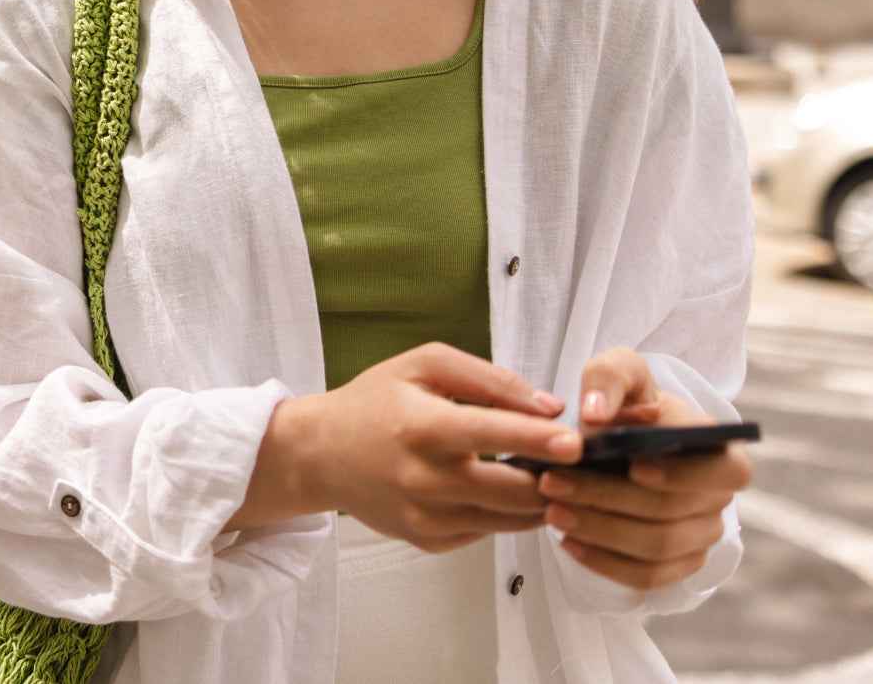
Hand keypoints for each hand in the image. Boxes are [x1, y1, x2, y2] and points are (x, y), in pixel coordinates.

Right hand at [225, 342, 581, 551]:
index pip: (489, 435)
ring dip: (540, 499)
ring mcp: (425, 516)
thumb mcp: (425, 365)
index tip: (575, 441)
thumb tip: (546, 405)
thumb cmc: (375, 401)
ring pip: (506, 520)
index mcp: (422, 427)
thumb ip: (488, 379)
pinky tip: (514, 490)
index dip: (536, 440)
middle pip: (509, 492)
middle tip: (582, 463)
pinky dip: (508, 514)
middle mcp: (423, 479)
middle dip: (554, 479)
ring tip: (558, 474)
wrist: (322, 453)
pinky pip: (487, 533)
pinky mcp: (428, 540)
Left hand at [538, 347, 752, 588]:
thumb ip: (608, 377)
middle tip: (555, 483)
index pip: (726, 472)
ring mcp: (699, 538)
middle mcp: (718, 499)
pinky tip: (568, 540)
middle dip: (609, 498)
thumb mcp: (619, 372)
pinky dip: (604, 562)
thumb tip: (596, 412)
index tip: (633, 466)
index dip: (683, 474)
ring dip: (599, 531)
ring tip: (552, 509)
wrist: (620, 439)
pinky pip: (645, 578)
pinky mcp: (675, 566)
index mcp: (721, 451)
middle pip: (671, 513)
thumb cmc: (629, 403)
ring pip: (655, 548)